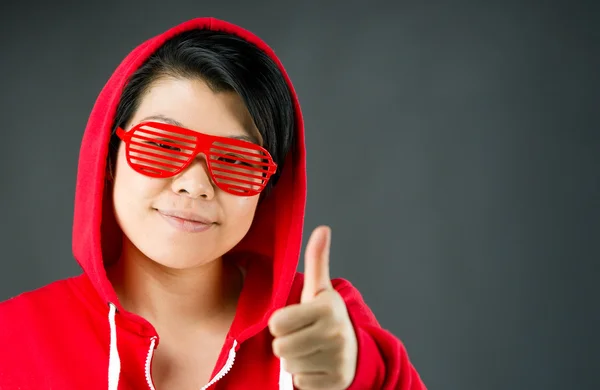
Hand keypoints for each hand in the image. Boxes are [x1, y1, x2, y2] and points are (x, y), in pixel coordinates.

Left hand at [268, 226, 357, 389]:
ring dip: (294, 360)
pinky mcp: (334, 383)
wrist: (355, 352)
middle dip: (286, 343)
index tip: (293, 320)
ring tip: (308, 351)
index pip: (276, 323)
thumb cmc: (326, 318)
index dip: (280, 323)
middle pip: (280, 347)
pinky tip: (315, 365)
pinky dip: (304, 377)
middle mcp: (334, 334)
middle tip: (300, 337)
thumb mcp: (320, 290)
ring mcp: (337, 360)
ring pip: (289, 366)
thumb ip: (317, 260)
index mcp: (327, 309)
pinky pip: (300, 383)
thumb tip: (322, 229)